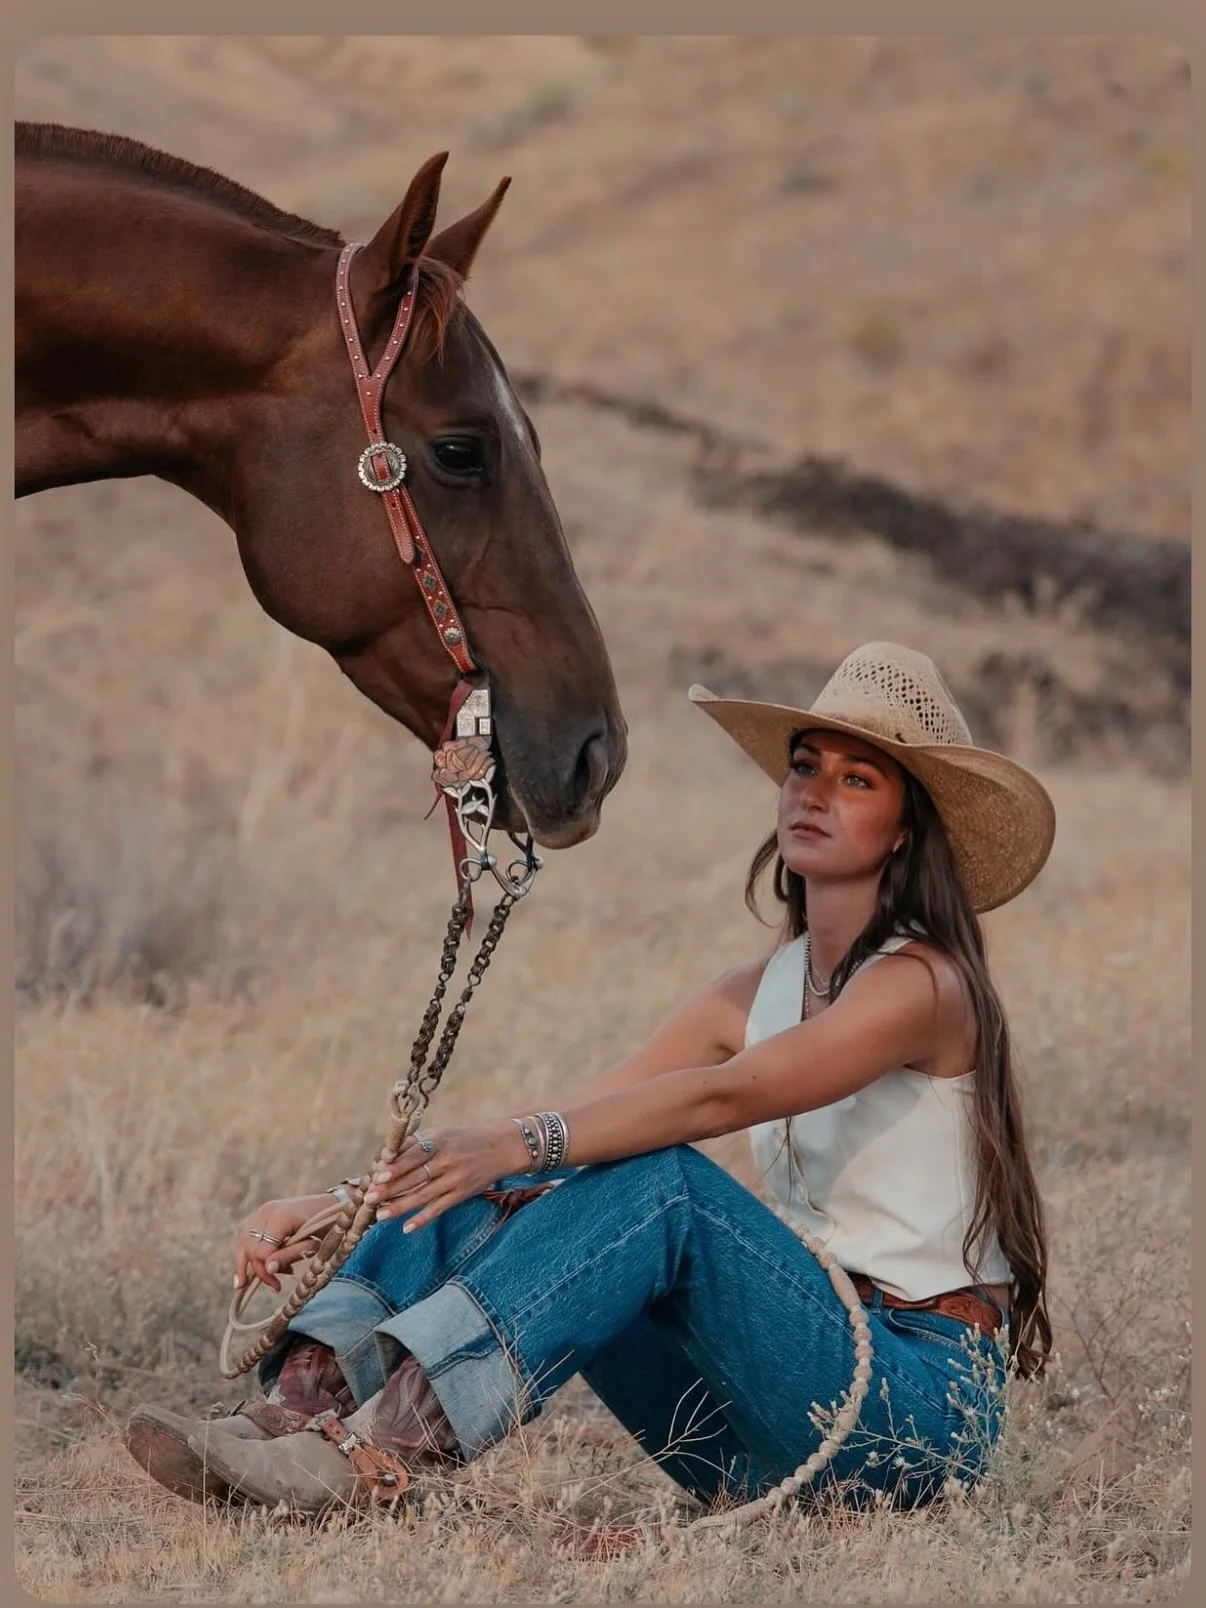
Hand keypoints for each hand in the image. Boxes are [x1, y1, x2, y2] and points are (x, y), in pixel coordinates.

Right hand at [233, 1194, 331, 1292]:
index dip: (270, 1267)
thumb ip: (290, 1254)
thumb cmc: (327, 1224)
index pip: (264, 1249)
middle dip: (261, 1269)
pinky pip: (245, 1236)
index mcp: (281, 1215)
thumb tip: (268, 1268)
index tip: (284, 1279)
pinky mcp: (260, 1216)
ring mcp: (261, 1211)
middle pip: (251, 1247)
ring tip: (245, 1284)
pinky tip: (241, 1275)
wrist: (332, 1205)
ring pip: (244, 1241)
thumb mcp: (313, 1242)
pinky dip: (244, 1254)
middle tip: (276, 1284)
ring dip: (247, 1264)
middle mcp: (266, 1211)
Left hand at [366, 1122, 528, 1233]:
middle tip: (370, 1199)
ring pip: (424, 1195)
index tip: (379, 1175)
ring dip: (401, 1207)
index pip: (415, 1155)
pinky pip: (440, 1208)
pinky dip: (423, 1219)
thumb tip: (388, 1156)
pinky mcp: (463, 1194)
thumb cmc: (467, 1138)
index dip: (397, 1166)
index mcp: (441, 1141)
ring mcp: (456, 1179)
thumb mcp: (444, 1133)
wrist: (503, 1147)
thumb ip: (418, 1143)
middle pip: (415, 1177)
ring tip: (381, 1215)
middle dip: (391, 1189)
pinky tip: (407, 1228)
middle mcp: (448, 1160)